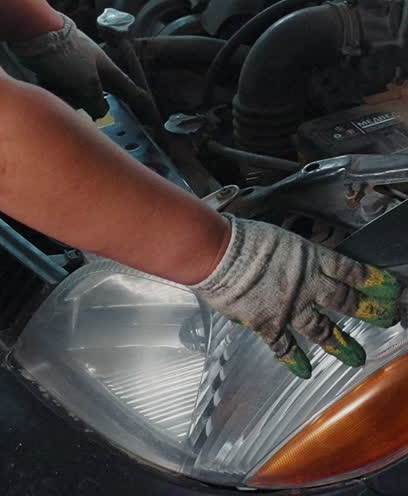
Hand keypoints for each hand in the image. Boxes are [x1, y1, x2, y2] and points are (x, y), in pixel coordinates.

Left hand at [10, 14, 154, 120]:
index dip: (136, 98)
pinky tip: (43, 81)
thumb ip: (97, 101)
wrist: (36, 32)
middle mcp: (91, 65)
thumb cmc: (66, 55)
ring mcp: (73, 64)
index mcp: (105, 66)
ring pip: (74, 91)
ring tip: (53, 85)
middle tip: (72, 99)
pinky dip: (51, 87)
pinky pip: (57, 85)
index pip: (125, 86)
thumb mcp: (87, 83)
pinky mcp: (55, 65)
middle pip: (95, 93)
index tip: (145, 106)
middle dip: (82, 101)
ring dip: (64, 94)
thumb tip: (100, 112)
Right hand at [194, 215, 403, 378]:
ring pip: (323, 329)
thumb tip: (292, 261)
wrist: (218, 253)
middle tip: (386, 319)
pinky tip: (304, 370)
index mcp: (309, 257)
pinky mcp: (270, 325)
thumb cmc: (240, 238)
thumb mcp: (275, 237)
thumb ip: (290, 255)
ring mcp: (291, 308)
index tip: (391, 289)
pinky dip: (294, 359)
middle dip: (369, 311)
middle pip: (345, 301)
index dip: (372, 281)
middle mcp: (307, 285)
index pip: (350, 271)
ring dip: (341, 343)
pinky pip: (285, 346)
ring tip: (356, 356)